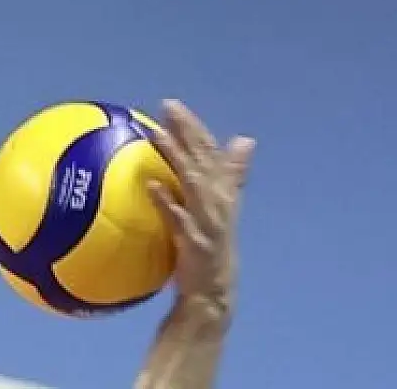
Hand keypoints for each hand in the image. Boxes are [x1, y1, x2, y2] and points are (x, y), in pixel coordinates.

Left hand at [147, 100, 253, 307]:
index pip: (209, 152)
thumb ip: (227, 175)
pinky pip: (180, 218)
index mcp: (222, 191)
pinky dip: (167, 201)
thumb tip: (245, 140)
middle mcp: (219, 201)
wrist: (213, 291)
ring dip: (176, 157)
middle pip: (203, 159)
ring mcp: (208, 220)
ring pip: (192, 181)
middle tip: (167, 107)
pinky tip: (151, 186)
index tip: (172, 105)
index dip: (193, 127)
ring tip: (156, 135)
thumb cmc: (209, 247)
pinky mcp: (196, 241)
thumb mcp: (219, 209)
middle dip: (187, 131)